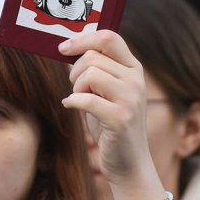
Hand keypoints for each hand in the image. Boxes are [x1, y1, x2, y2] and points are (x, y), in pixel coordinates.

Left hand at [59, 30, 155, 187]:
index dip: (83, 39)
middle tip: (75, 87)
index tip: (63, 49)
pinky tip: (71, 106)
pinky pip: (86, 99)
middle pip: (93, 56)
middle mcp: (136, 80)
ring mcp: (130, 99)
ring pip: (90, 74)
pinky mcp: (120, 118)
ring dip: (75, 87)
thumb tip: (66, 48)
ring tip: (79, 99)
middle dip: (74, 70)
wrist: (129, 162)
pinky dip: (72, 101)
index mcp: (133, 69)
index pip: (109, 37)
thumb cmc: (110, 124)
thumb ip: (96, 69)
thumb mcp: (107, 91)